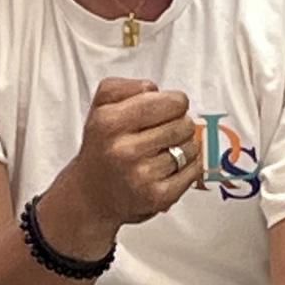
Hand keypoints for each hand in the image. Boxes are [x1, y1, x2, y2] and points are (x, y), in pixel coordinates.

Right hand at [43, 78, 201, 250]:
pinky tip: (170, 166)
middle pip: (184, 124)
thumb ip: (125, 86)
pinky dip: (188, 165)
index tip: (167, 108)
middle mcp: (125, 150)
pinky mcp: (158, 197)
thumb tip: (155, 90)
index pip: (172, 102)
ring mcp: (142, 176)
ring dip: (183, 145)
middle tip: (162, 131)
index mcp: (111, 122)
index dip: (175, 102)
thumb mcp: (100, 105)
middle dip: (178, 124)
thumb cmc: (102, 145)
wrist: (91, 194)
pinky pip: (194, 169)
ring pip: (190, 147)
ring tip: (162, 150)